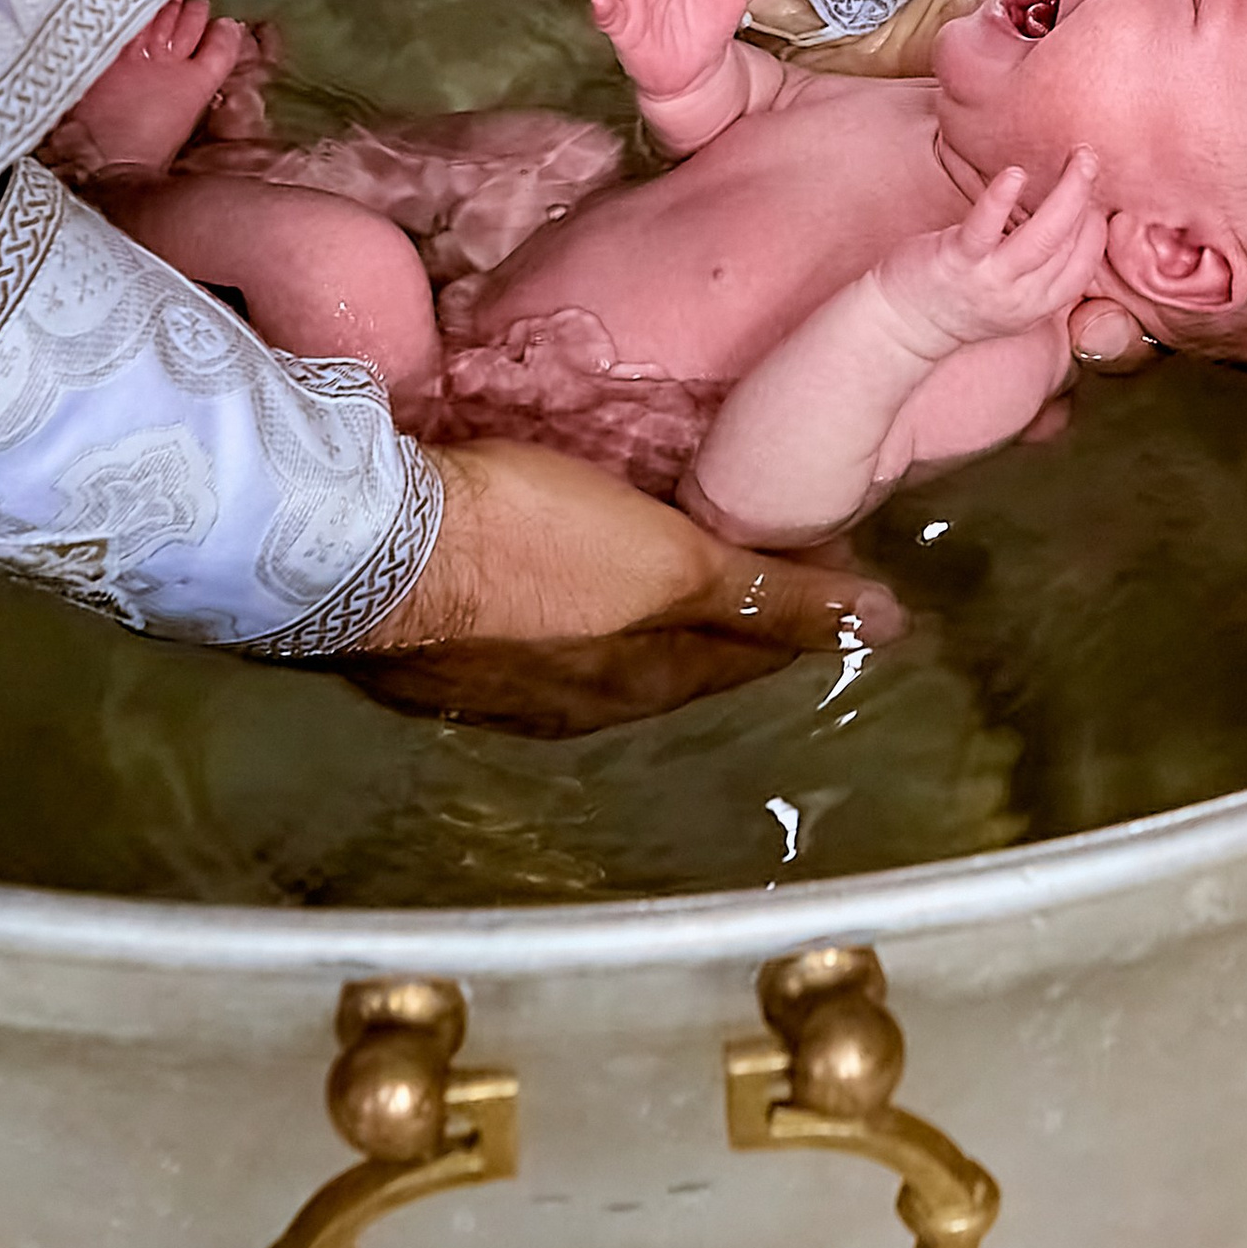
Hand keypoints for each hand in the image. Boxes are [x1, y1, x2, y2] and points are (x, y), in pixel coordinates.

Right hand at [343, 440, 897, 729]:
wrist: (362, 546)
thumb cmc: (527, 544)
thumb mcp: (666, 560)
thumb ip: (764, 591)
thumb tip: (884, 625)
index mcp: (632, 685)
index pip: (739, 654)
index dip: (789, 612)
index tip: (832, 564)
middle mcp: (567, 703)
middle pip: (666, 654)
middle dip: (712, 613)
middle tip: (751, 550)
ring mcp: (492, 683)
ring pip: (594, 641)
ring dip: (633, 605)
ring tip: (656, 549)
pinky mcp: (433, 648)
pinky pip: (528, 623)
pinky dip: (566, 594)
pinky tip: (551, 563)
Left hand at [873, 151, 1106, 361]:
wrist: (903, 324)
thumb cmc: (959, 296)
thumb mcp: (1011, 296)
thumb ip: (1040, 269)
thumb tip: (1071, 222)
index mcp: (1037, 305)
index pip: (1083, 267)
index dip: (1095, 229)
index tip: (1094, 195)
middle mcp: (1020, 298)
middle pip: (1068, 245)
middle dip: (1085, 198)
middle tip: (1091, 159)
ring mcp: (989, 280)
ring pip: (1043, 237)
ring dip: (1067, 194)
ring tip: (1078, 157)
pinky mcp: (956, 261)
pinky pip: (985, 229)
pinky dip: (1001, 200)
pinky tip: (1014, 174)